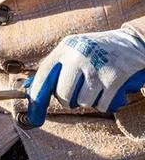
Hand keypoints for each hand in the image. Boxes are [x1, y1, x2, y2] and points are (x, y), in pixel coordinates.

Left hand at [23, 28, 144, 126]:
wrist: (131, 42)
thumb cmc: (94, 51)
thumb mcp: (71, 51)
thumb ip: (53, 69)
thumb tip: (28, 91)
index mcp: (64, 48)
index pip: (43, 77)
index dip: (36, 99)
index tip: (34, 117)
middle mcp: (78, 55)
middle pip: (63, 94)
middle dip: (68, 101)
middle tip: (76, 95)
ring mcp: (97, 66)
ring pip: (83, 102)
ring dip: (88, 101)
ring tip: (95, 88)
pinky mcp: (116, 77)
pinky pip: (102, 104)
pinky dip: (105, 104)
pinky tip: (108, 90)